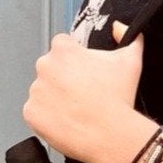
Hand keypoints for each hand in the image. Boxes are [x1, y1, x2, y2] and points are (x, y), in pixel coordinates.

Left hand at [23, 21, 153, 162]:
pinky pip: (36, 111)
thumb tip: (118, 27)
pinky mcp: (31, 113)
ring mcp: (36, 91)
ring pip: (43, 90)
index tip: (85, 71)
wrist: (110, 134)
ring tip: (75, 109)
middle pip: (50, 67)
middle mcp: (44, 67)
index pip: (62, 45)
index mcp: (63, 50)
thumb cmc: (119, 96)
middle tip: (82, 92)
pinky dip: (47, 116)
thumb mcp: (131, 59)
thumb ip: (126, 35)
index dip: (75, 57)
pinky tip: (66, 120)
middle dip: (63, 77)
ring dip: (55, 96)